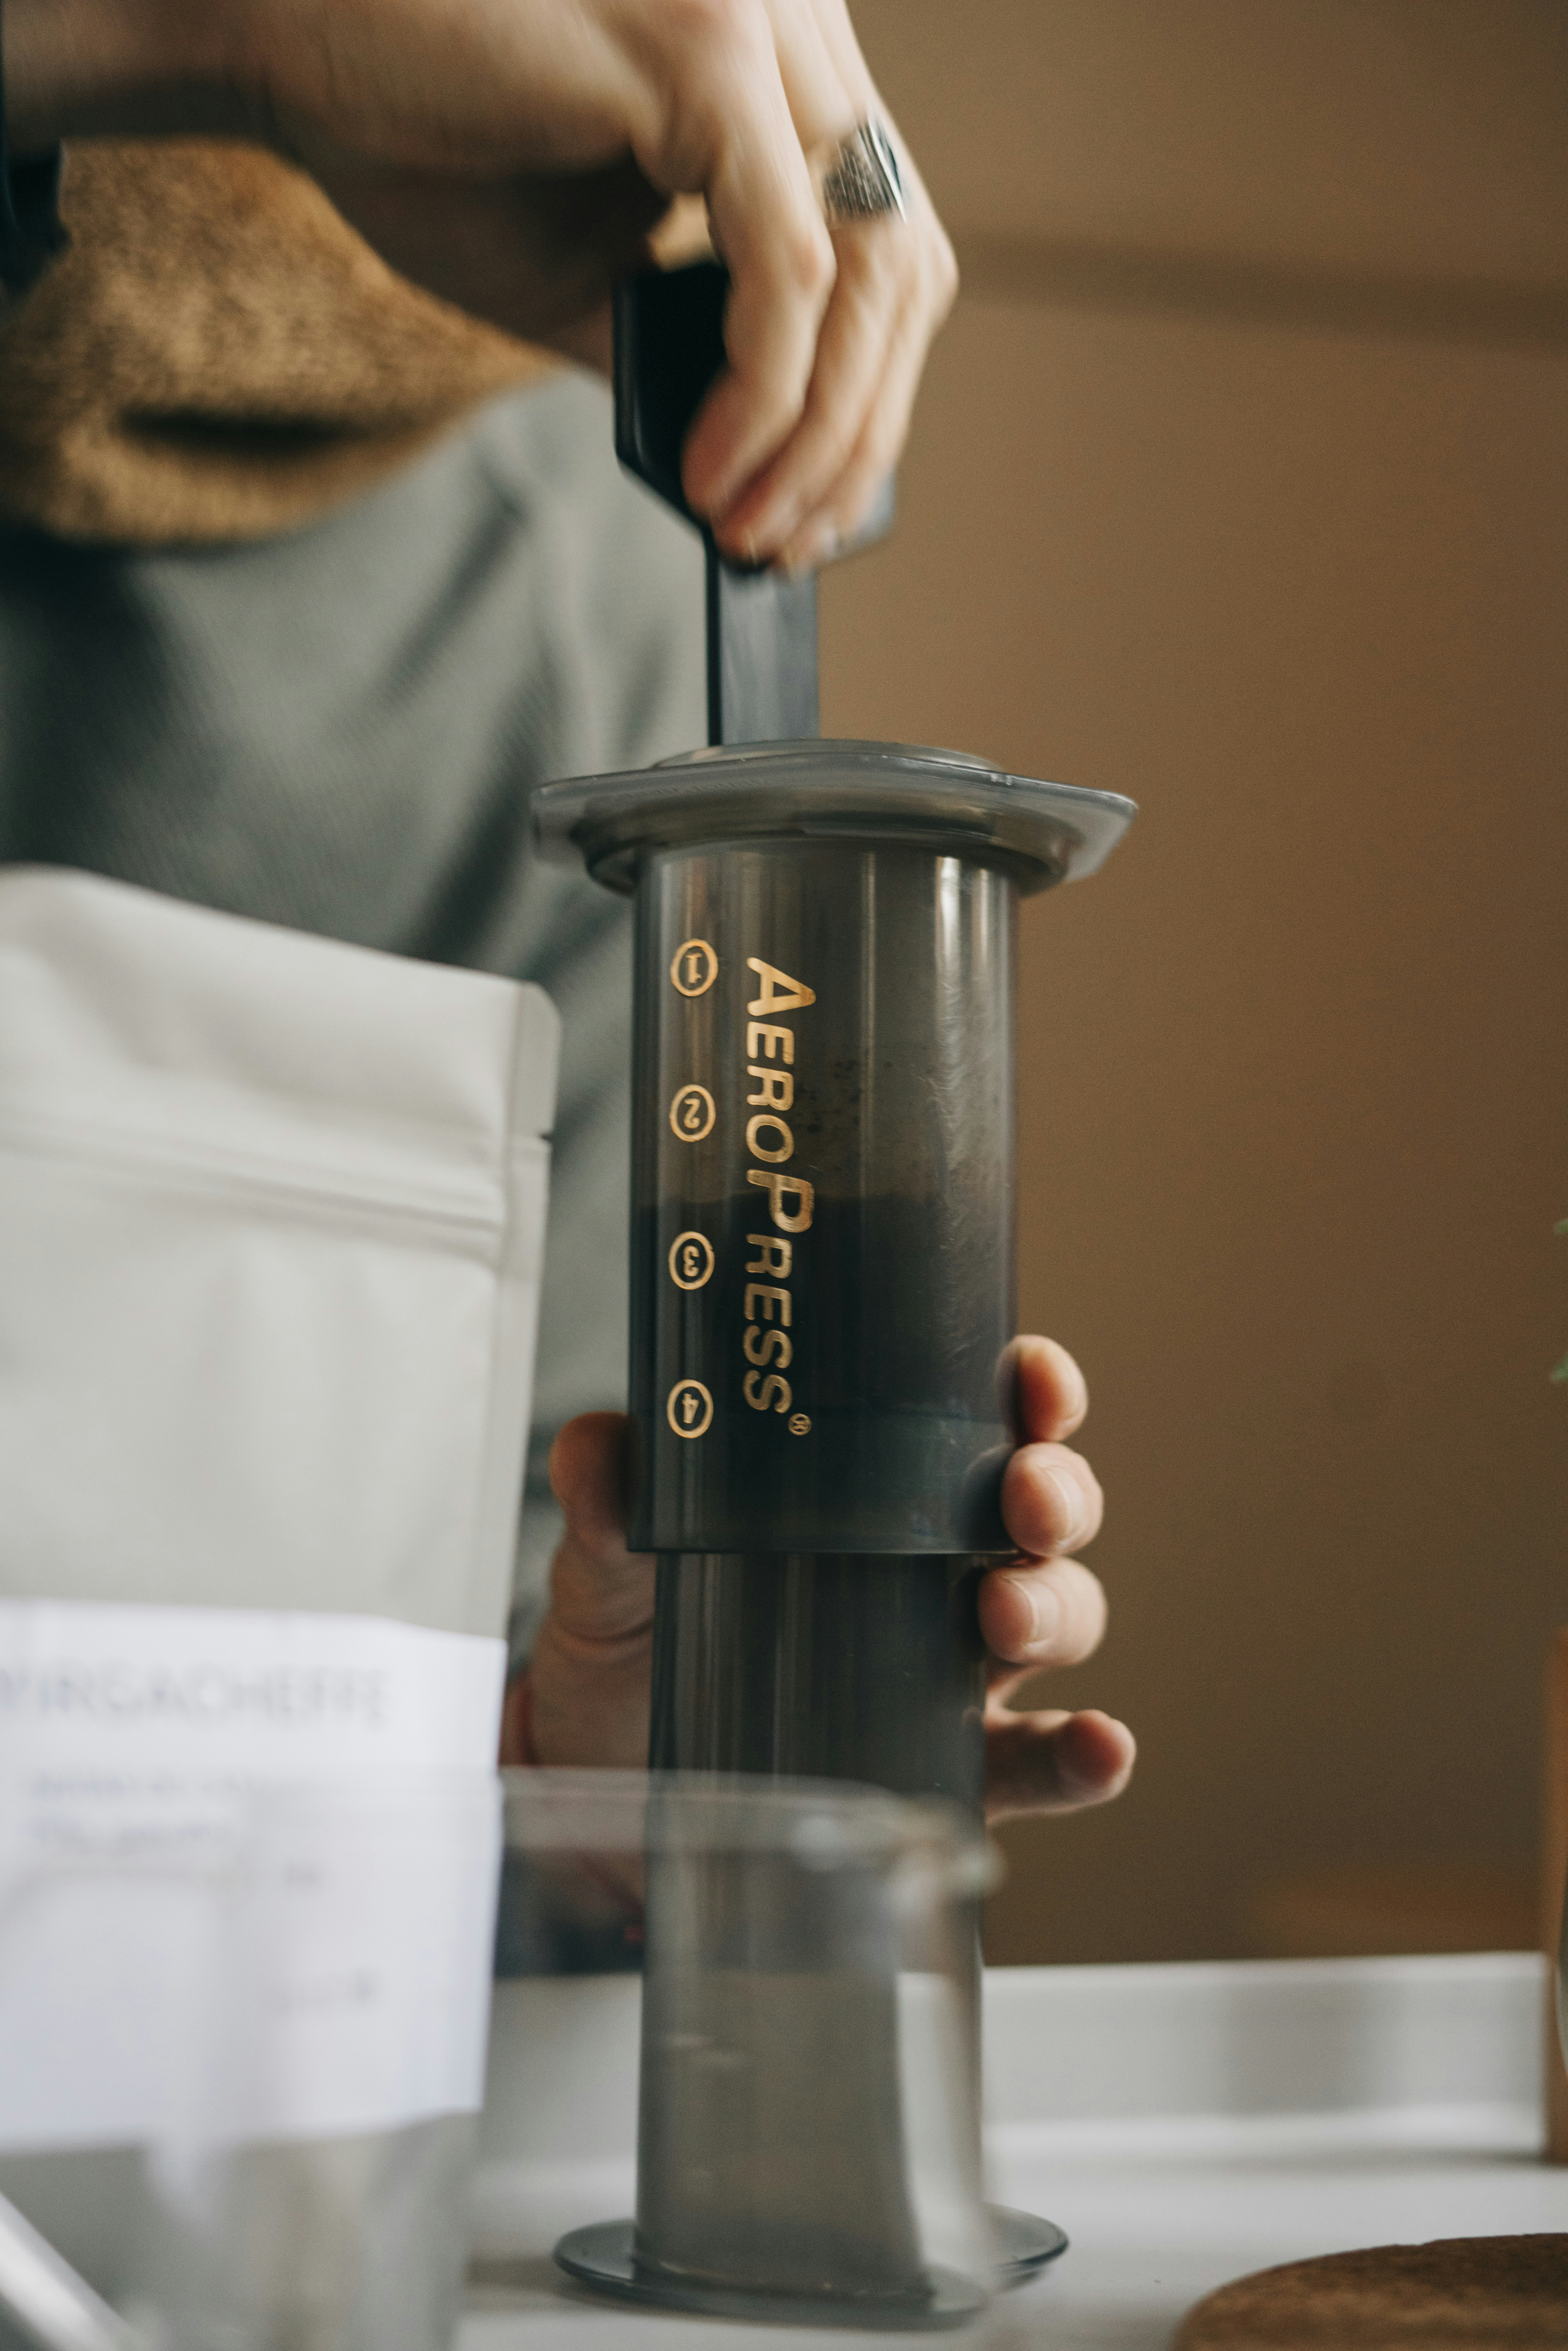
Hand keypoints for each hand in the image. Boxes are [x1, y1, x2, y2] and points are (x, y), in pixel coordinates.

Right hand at [5, 0, 956, 568]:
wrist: (282, 33)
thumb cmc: (416, 136)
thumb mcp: (577, 272)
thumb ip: (676, 342)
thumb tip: (755, 463)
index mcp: (779, 53)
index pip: (881, 236)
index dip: (869, 386)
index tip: (814, 501)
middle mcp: (796, 15)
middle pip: (901, 261)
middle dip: (861, 430)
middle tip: (795, 540)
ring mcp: (761, 19)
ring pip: (867, 273)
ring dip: (820, 435)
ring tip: (754, 524)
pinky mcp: (706, 56)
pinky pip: (788, 272)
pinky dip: (766, 396)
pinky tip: (714, 471)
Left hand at [503, 1335, 1135, 1825]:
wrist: (602, 1771)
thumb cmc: (635, 1639)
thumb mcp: (610, 1559)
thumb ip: (608, 1497)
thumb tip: (599, 1446)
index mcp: (880, 1491)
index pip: (985, 1417)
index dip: (1032, 1390)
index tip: (1033, 1377)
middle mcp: (935, 1569)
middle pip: (1043, 1514)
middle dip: (1057, 1495)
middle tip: (1023, 1500)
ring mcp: (949, 1669)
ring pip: (1058, 1619)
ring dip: (1058, 1608)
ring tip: (1006, 1617)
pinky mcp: (942, 1768)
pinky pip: (1038, 1764)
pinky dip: (1082, 1757)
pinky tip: (1101, 1748)